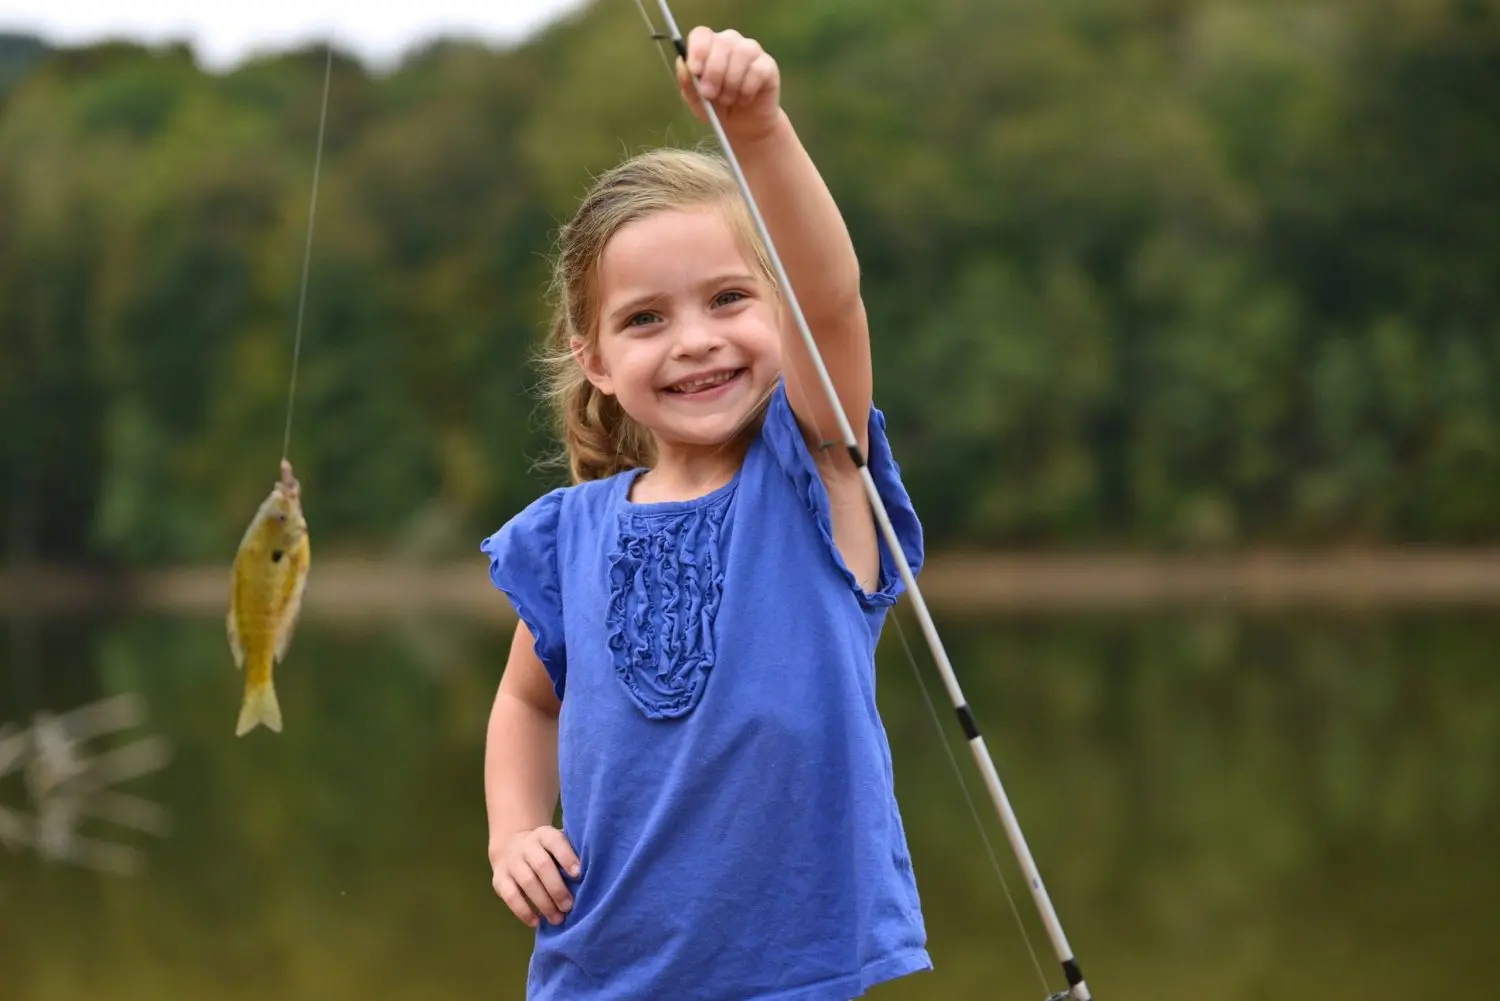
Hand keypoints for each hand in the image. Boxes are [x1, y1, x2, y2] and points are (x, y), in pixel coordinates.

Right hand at [490, 826, 580, 927]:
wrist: (511, 847)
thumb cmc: (547, 852)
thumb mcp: (557, 846)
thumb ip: (572, 856)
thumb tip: (594, 876)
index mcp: (544, 835)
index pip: (555, 842)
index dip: (567, 857)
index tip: (579, 874)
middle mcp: (526, 846)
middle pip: (542, 865)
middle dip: (557, 888)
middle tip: (569, 906)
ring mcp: (511, 862)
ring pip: (527, 882)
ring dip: (544, 903)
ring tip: (557, 918)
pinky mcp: (499, 879)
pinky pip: (510, 896)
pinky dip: (523, 911)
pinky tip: (536, 922)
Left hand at [676, 27, 781, 141]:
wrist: (743, 126)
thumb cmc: (717, 109)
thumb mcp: (696, 101)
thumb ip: (687, 83)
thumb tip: (682, 63)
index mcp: (709, 47)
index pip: (702, 34)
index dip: (698, 50)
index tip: (695, 71)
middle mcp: (730, 43)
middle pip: (722, 42)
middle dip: (714, 71)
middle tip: (710, 94)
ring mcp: (751, 51)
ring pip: (742, 53)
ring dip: (732, 81)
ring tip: (728, 99)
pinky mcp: (767, 65)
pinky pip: (758, 70)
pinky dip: (748, 88)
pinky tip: (744, 99)